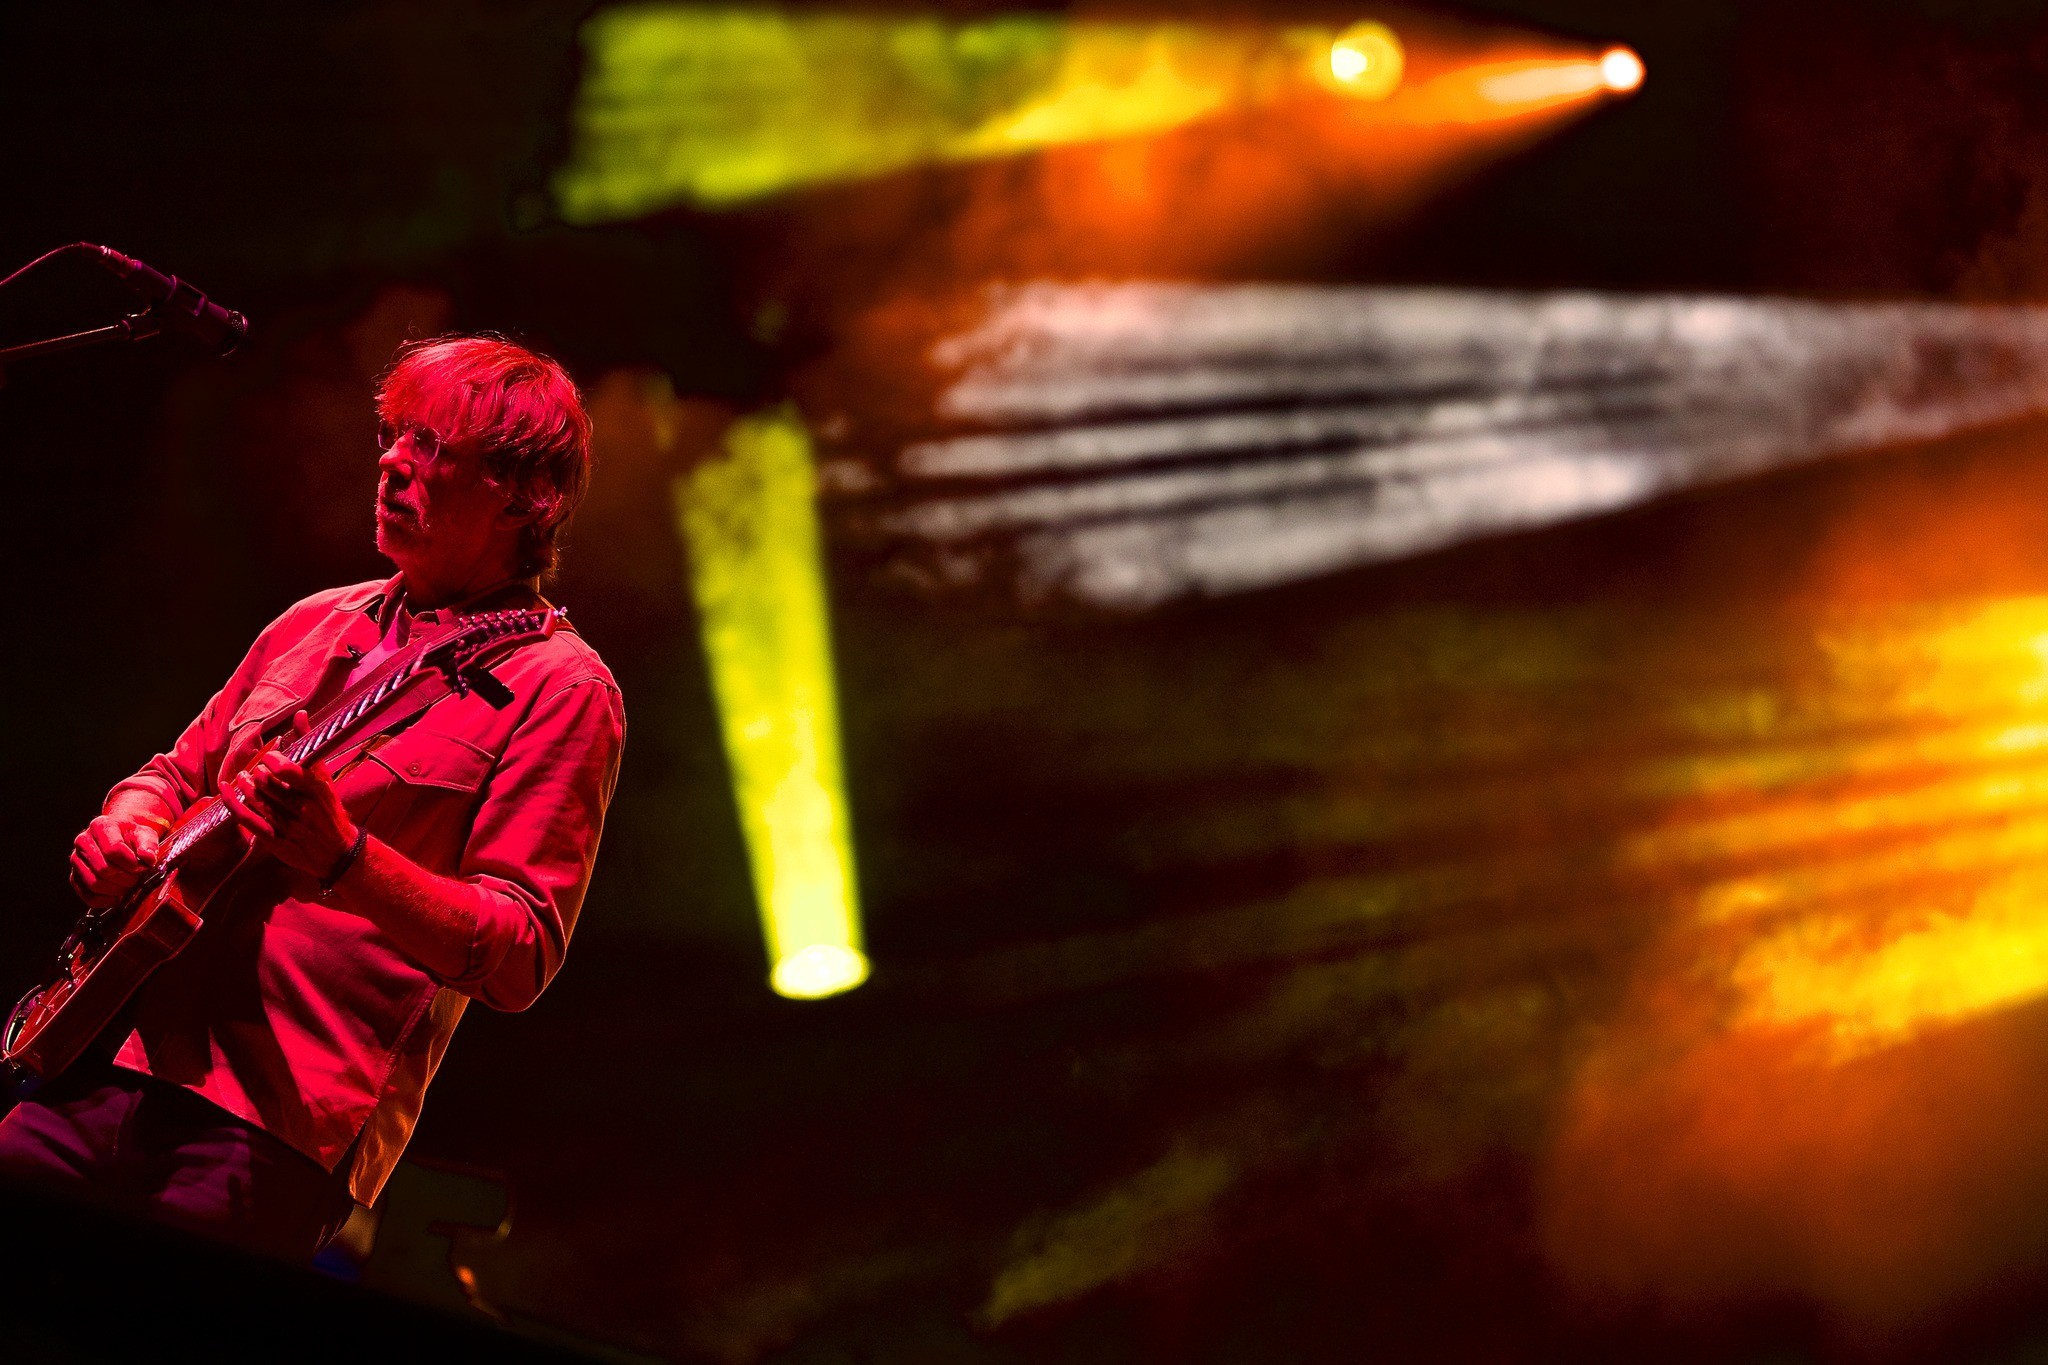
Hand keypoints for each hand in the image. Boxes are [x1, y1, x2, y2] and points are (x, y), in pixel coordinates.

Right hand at [69, 815, 162, 908]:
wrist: (121, 836)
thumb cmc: (132, 835)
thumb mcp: (146, 834)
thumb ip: (149, 845)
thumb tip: (148, 859)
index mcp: (100, 826)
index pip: (113, 850)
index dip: (131, 863)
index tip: (143, 867)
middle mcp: (83, 841)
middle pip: (103, 869)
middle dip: (126, 878)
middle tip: (138, 878)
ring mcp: (77, 859)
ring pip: (94, 883)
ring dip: (117, 890)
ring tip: (130, 885)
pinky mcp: (75, 876)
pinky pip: (87, 895)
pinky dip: (106, 900)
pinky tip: (119, 896)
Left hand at [220, 711, 359, 882]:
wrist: (337, 853)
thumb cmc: (330, 812)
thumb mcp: (327, 781)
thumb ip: (310, 751)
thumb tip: (300, 715)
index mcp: (320, 792)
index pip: (294, 772)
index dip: (277, 762)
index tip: (271, 757)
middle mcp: (305, 809)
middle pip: (270, 784)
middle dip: (260, 773)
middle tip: (259, 769)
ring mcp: (288, 826)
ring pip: (257, 799)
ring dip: (246, 784)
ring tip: (244, 777)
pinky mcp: (274, 840)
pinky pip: (247, 818)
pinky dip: (232, 802)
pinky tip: (225, 789)